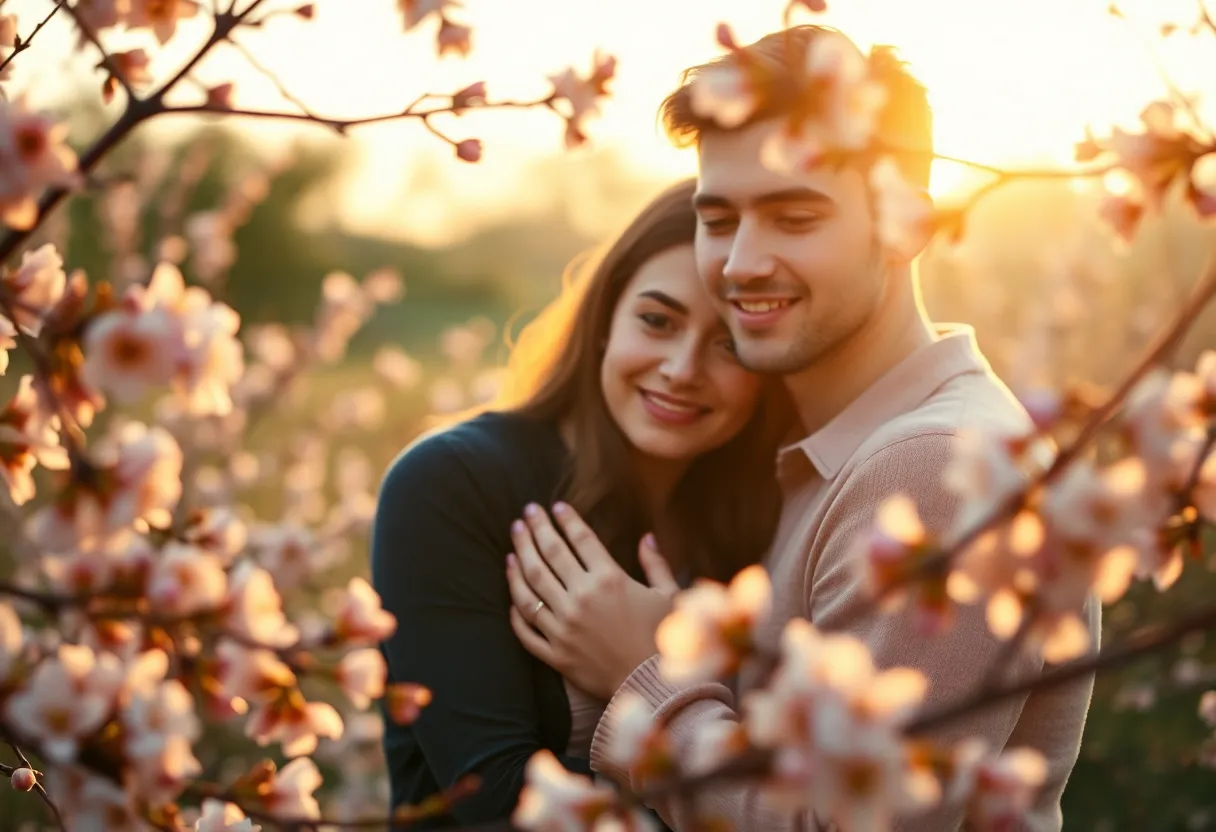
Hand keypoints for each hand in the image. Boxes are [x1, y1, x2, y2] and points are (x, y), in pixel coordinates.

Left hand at [505, 501, 678, 699]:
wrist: (653, 687)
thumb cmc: (664, 638)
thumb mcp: (667, 595)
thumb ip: (655, 563)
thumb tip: (646, 536)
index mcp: (609, 580)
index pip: (580, 539)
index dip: (566, 519)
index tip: (555, 506)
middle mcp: (582, 598)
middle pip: (549, 554)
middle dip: (535, 529)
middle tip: (526, 512)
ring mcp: (564, 626)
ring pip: (530, 586)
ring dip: (519, 558)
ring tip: (514, 540)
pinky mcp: (555, 652)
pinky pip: (525, 627)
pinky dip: (515, 607)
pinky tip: (512, 588)